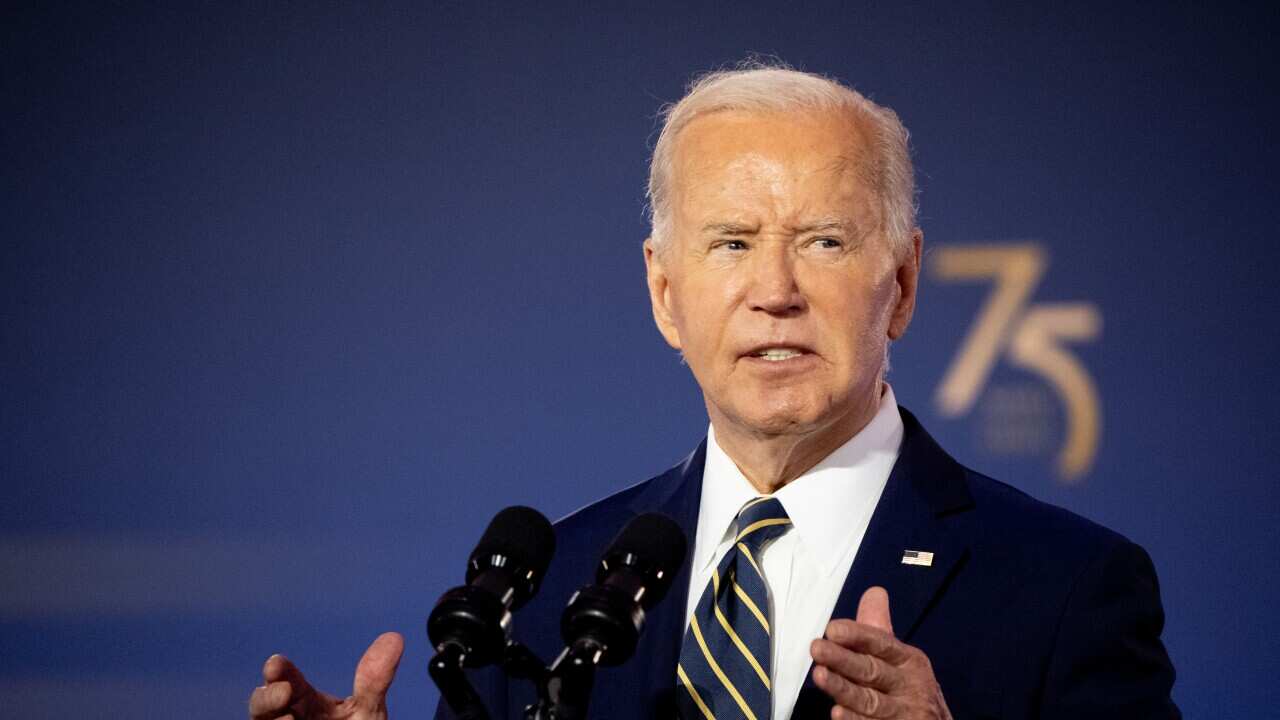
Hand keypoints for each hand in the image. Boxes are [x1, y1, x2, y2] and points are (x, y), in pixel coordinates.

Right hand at [248, 632, 403, 719]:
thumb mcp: (367, 710)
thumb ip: (374, 681)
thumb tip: (395, 637)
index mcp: (305, 701)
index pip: (285, 680)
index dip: (278, 670)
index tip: (275, 664)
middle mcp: (289, 718)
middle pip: (263, 706)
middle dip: (267, 697)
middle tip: (283, 691)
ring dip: (271, 719)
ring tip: (288, 718)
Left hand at [810, 587, 951, 719]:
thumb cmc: (908, 688)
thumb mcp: (900, 659)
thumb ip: (879, 630)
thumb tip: (874, 592)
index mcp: (909, 660)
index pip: (881, 644)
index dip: (857, 635)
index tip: (832, 629)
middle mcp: (909, 686)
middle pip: (872, 671)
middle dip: (843, 660)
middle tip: (817, 648)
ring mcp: (903, 713)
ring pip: (869, 700)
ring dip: (843, 689)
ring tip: (820, 676)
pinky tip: (837, 714)